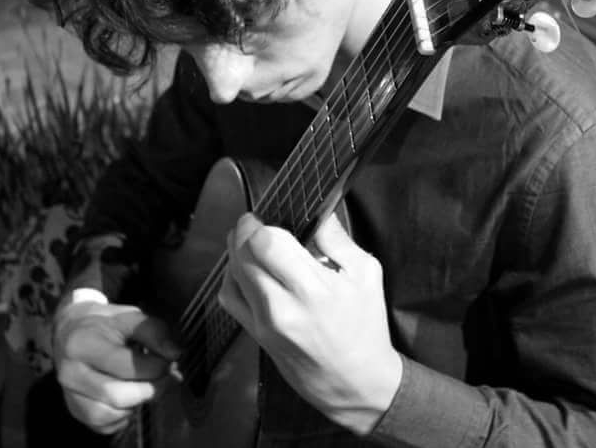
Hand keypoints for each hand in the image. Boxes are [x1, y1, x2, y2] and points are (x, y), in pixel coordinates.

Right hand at [53, 300, 180, 433]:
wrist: (72, 330)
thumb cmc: (106, 323)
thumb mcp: (130, 316)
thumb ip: (155, 332)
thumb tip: (176, 354)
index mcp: (82, 344)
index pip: (124, 366)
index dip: (155, 366)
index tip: (170, 360)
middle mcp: (70, 373)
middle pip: (116, 396)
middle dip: (150, 389)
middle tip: (167, 376)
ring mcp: (69, 395)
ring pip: (109, 415)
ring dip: (138, 403)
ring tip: (149, 384)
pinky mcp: (75, 410)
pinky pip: (104, 425)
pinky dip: (125, 415)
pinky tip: (132, 395)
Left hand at [219, 211, 401, 434]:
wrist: (356, 382)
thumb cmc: (365, 327)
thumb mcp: (366, 274)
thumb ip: (338, 239)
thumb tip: (320, 212)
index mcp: (313, 288)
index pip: (266, 244)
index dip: (260, 224)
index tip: (265, 215)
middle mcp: (283, 306)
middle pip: (244, 255)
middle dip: (245, 231)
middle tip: (254, 222)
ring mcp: (265, 324)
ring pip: (233, 274)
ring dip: (236, 251)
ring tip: (247, 240)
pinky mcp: (256, 336)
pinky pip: (229, 299)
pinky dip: (230, 277)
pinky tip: (242, 267)